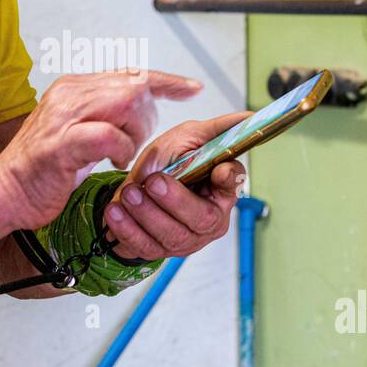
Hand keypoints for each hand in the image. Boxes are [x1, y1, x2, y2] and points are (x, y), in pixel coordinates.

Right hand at [0, 70, 203, 231]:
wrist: (5, 193)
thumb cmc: (44, 171)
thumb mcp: (79, 133)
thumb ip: (105, 116)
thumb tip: (141, 107)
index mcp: (74, 87)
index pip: (130, 73)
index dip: (165, 80)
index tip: (192, 88)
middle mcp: (69, 93)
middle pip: (135, 86)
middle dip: (149, 117)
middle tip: (136, 143)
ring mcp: (64, 116)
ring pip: (126, 103)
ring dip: (135, 133)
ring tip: (122, 154)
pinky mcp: (62, 143)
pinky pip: (109, 135)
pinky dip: (121, 148)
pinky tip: (114, 161)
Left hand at [101, 111, 251, 259]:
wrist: (134, 188)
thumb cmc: (168, 163)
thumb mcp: (189, 138)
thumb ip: (218, 129)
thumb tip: (250, 116)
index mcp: (221, 191)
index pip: (234, 186)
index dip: (228, 180)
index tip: (218, 169)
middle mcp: (209, 219)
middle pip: (202, 218)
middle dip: (175, 200)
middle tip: (153, 182)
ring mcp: (185, 239)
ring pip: (172, 235)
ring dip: (147, 213)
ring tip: (129, 193)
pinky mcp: (159, 250)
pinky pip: (145, 246)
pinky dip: (127, 228)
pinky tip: (116, 211)